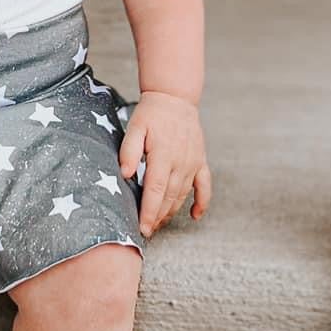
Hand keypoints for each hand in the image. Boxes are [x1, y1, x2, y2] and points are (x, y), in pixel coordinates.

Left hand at [117, 89, 209, 237]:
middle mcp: (181, 162)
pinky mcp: (201, 161)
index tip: (142, 228)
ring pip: (183, 195)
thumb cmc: (151, 114)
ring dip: (171, 212)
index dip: (149, 212)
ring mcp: (193, 163)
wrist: (175, 98)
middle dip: (157, 217)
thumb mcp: (135, 127)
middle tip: (146, 231)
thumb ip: (129, 150)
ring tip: (159, 225)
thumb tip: (125, 174)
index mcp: (163, 155)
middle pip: (169, 198)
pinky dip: (202, 203)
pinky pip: (205, 186)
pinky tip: (196, 216)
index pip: (156, 190)